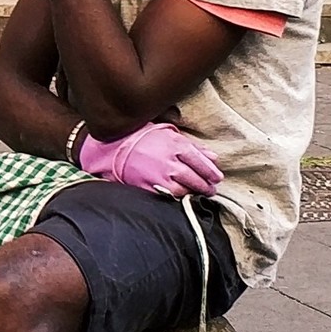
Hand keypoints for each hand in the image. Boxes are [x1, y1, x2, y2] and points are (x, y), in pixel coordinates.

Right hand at [78, 123, 223, 198]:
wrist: (113, 144)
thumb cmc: (142, 136)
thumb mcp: (168, 134)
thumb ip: (192, 146)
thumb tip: (213, 158)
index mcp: (176, 145)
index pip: (201, 162)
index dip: (212, 172)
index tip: (217, 178)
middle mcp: (169, 162)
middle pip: (195, 178)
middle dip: (206, 186)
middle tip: (211, 190)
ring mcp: (158, 176)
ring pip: (183, 190)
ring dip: (193, 193)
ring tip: (197, 194)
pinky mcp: (147, 187)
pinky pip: (167, 196)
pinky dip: (176, 198)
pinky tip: (180, 196)